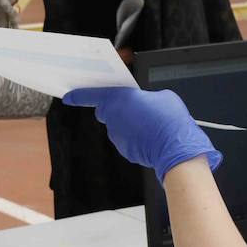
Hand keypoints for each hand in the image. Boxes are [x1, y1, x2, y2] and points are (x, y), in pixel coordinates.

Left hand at [63, 87, 221, 182]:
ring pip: (118, 126)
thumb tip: (144, 104)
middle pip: (105, 111)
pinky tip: (151, 136)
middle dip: (115, 108)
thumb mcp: (163, 96)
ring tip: (151, 123)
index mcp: (119, 99)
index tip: (69, 96)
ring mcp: (118, 136)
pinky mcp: (125, 150)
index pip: (92, 95)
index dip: (78, 95)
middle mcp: (113, 118)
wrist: (177, 151)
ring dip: (129, 123)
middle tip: (133, 106)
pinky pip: (127, 139)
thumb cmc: (171, 121)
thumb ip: (146, 98)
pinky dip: (136, 137)